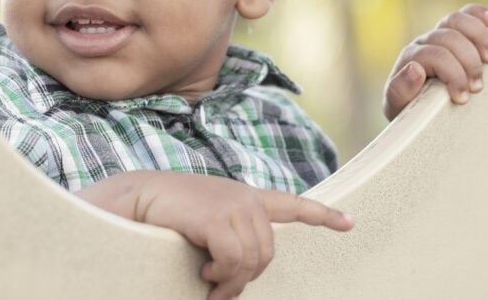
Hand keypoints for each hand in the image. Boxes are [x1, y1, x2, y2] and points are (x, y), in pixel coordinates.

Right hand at [77, 171, 352, 298]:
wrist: (137, 199)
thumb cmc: (165, 220)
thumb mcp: (204, 230)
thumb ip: (228, 242)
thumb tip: (240, 280)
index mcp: (245, 199)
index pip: (292, 205)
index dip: (322, 215)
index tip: (350, 222)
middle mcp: (246, 198)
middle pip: (268, 253)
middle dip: (244, 280)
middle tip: (217, 291)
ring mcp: (235, 203)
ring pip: (252, 260)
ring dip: (230, 283)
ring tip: (208, 282)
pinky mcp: (219, 214)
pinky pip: (235, 260)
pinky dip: (221, 275)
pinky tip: (204, 271)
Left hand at [383, 4, 487, 120]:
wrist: (414, 107)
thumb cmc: (410, 108)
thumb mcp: (400, 107)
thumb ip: (400, 91)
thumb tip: (414, 70)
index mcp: (410, 58)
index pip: (434, 55)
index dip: (453, 74)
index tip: (463, 97)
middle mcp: (424, 43)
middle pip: (449, 38)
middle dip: (468, 62)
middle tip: (477, 86)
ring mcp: (439, 34)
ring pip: (457, 21)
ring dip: (479, 38)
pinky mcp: (454, 32)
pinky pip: (466, 14)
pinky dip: (479, 14)